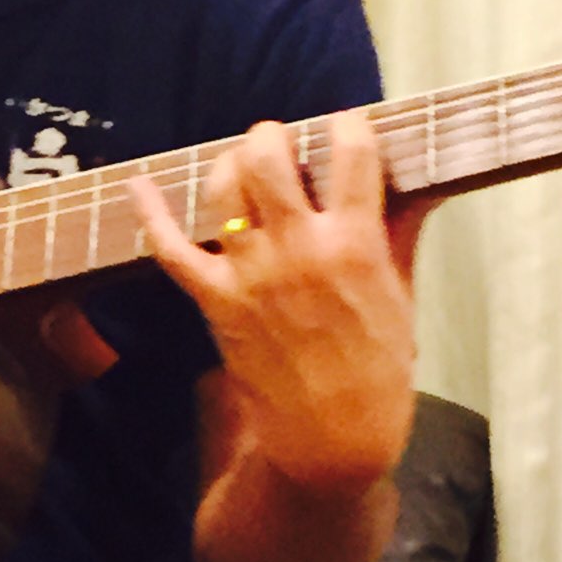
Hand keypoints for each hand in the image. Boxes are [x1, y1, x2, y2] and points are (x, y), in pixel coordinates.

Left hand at [130, 111, 425, 488]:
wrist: (332, 439)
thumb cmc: (378, 368)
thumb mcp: (402, 294)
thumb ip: (402, 230)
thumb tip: (423, 182)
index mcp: (355, 244)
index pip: (351, 154)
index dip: (348, 125)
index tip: (346, 123)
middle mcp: (299, 250)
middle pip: (268, 158)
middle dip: (273, 137)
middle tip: (280, 146)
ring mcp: (251, 274)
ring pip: (223, 188)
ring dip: (230, 165)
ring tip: (242, 169)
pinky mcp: (215, 300)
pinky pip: (170, 248)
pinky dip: (149, 213)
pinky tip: (138, 184)